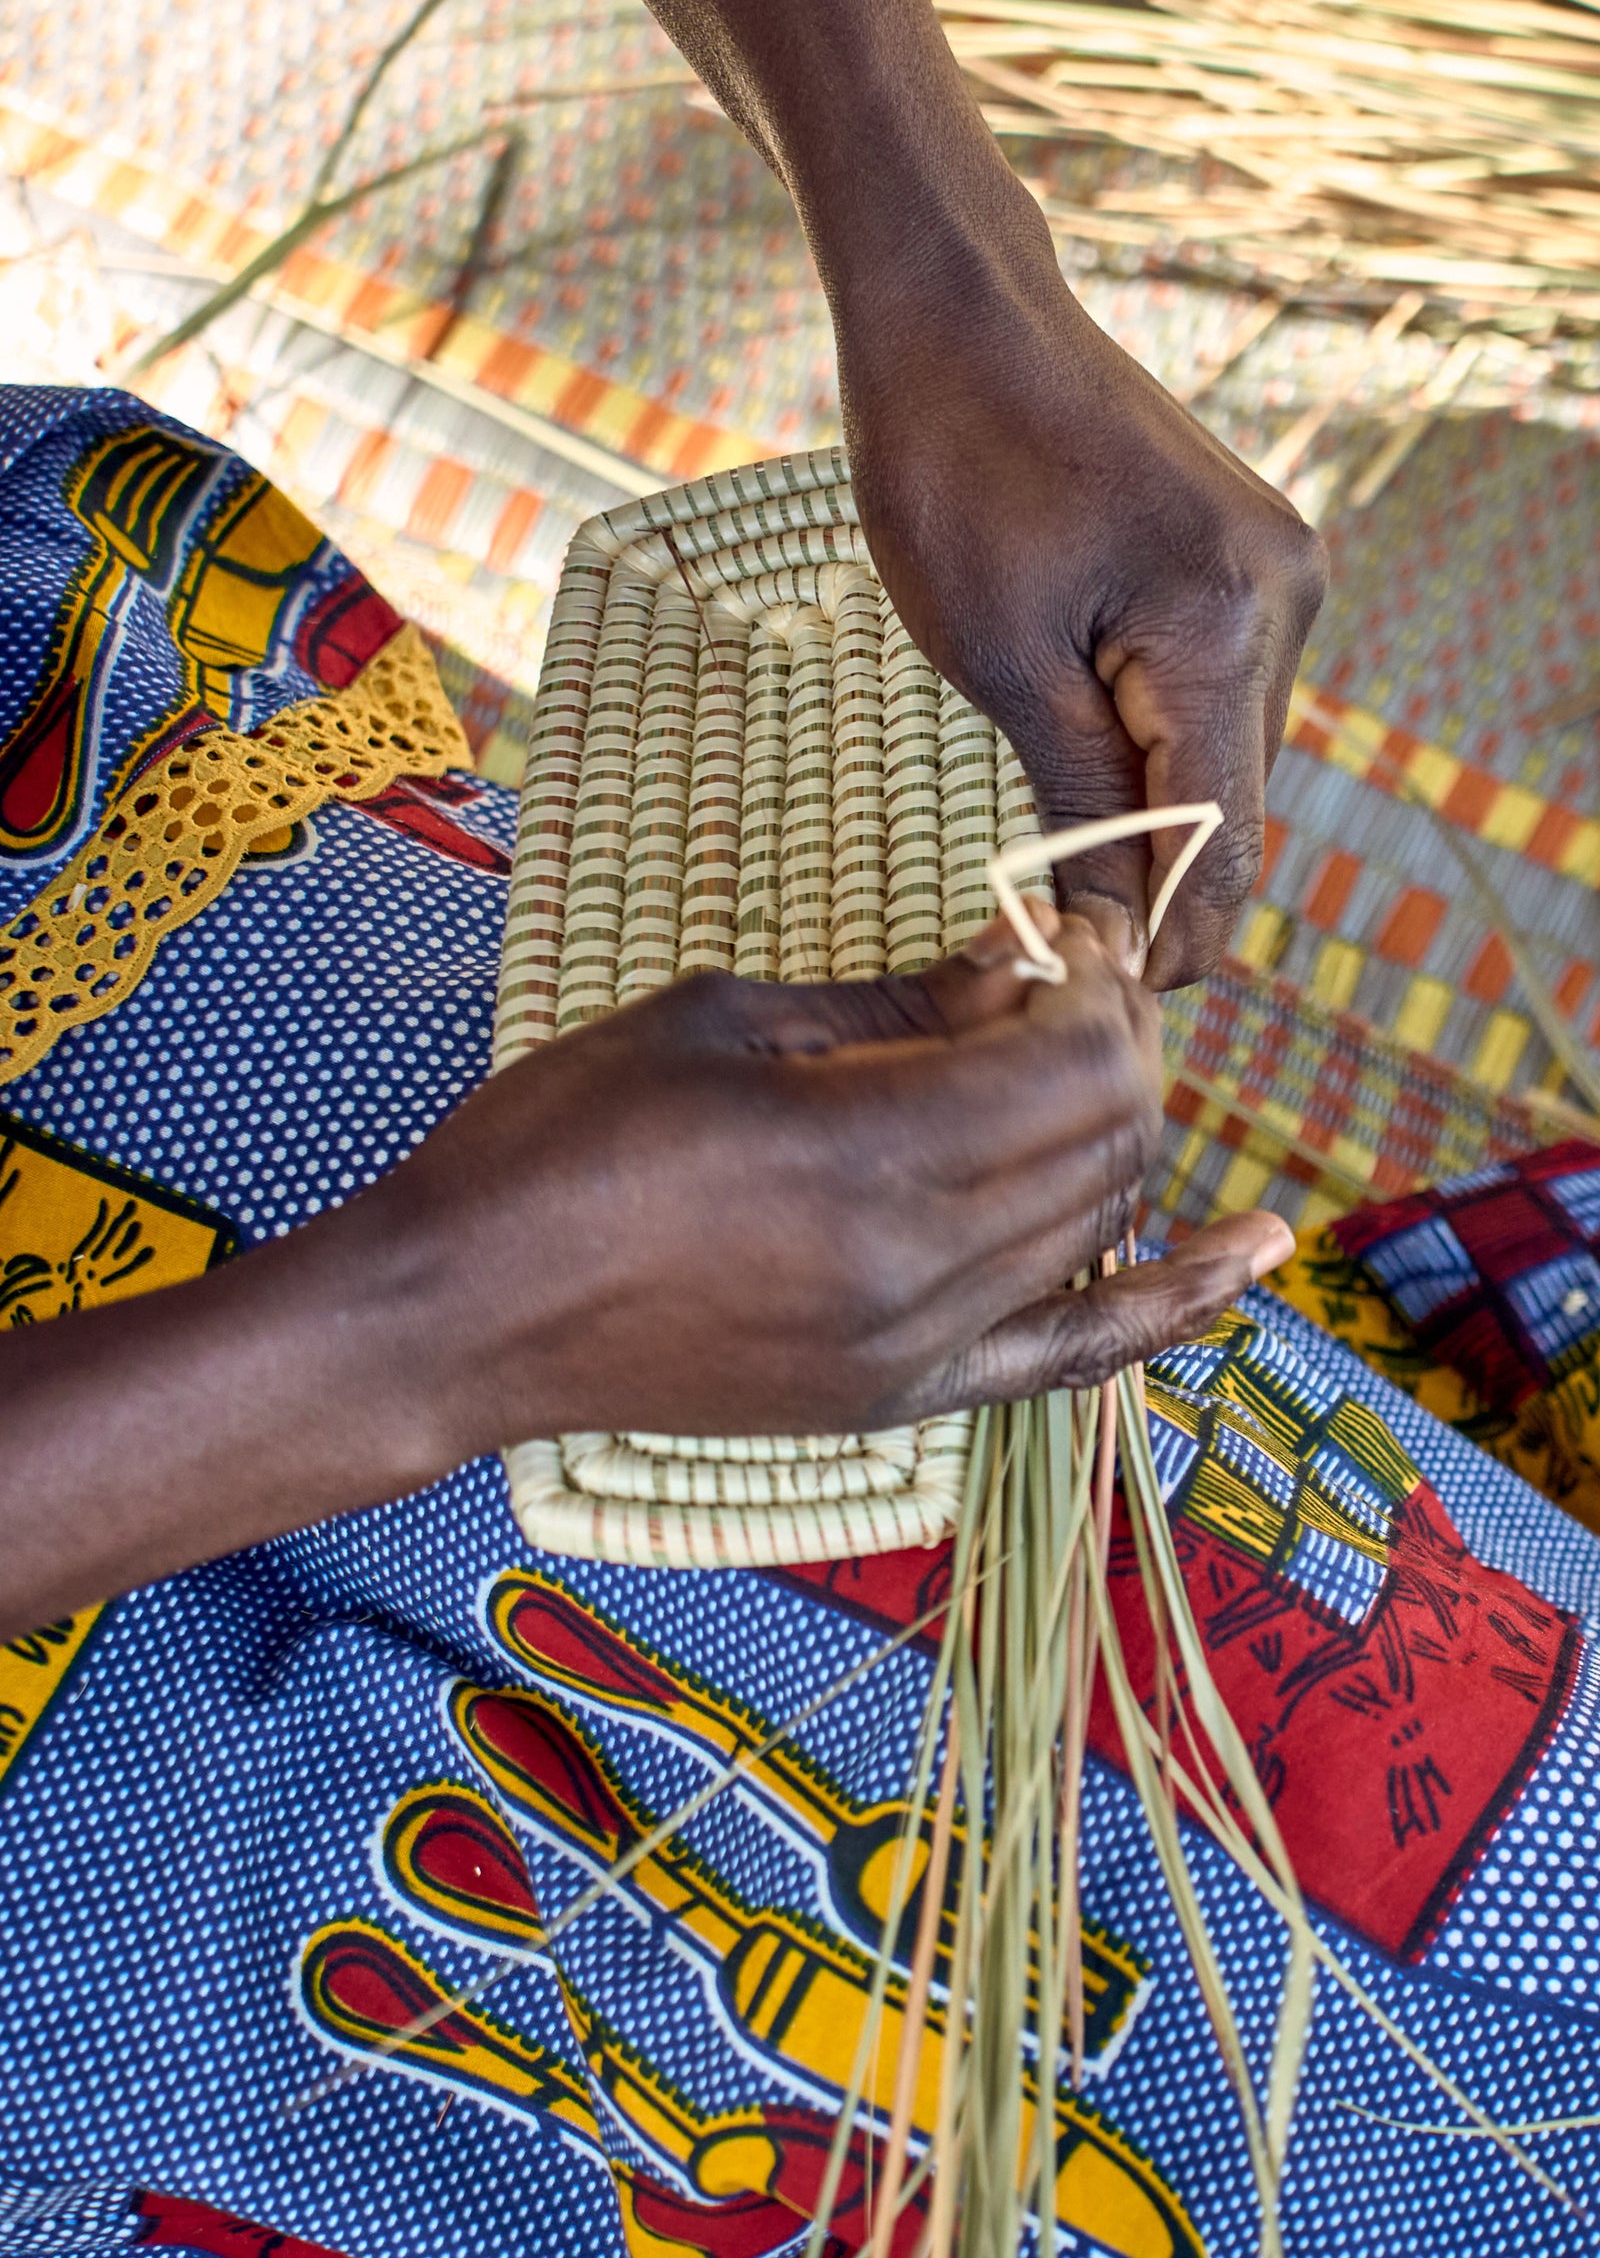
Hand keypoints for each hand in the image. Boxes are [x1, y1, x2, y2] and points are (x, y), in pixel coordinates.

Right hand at [368, 911, 1294, 1448]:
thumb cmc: (559, 1140)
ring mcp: (915, 1347)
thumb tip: (1020, 970)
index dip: (1094, 978)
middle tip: (1071, 976)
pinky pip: (1074, 1355)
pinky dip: (1172, 1304)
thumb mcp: (723, 1021)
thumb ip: (897, 1004)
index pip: (1070, 1059)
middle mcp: (916, 1266)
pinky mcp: (898, 1397)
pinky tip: (1253, 1251)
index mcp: (864, 1153)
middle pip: (1108, 1136)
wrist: (464, 1315)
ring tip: (1075, 1054)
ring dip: (1119, 1123)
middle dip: (1120, 1038)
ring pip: (1099, 1221)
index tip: (1065, 928)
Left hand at [837, 202, 1327, 988]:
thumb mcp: (999, 662)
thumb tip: (1114, 931)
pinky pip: (1221, 703)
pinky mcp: (1253, 564)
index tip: (1110, 1008)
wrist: (964, 319)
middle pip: (1239, 812)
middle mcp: (1286, 602)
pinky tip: (1105, 801)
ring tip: (1076, 900)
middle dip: (1165, 896)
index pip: (1220, 842)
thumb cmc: (952, 472)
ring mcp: (1281, 576)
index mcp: (1226, 628)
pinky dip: (1167, 761)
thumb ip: (1078, 803)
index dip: (1170, 941)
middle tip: (1075, 971)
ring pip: (1232, 763)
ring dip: (1164, 831)